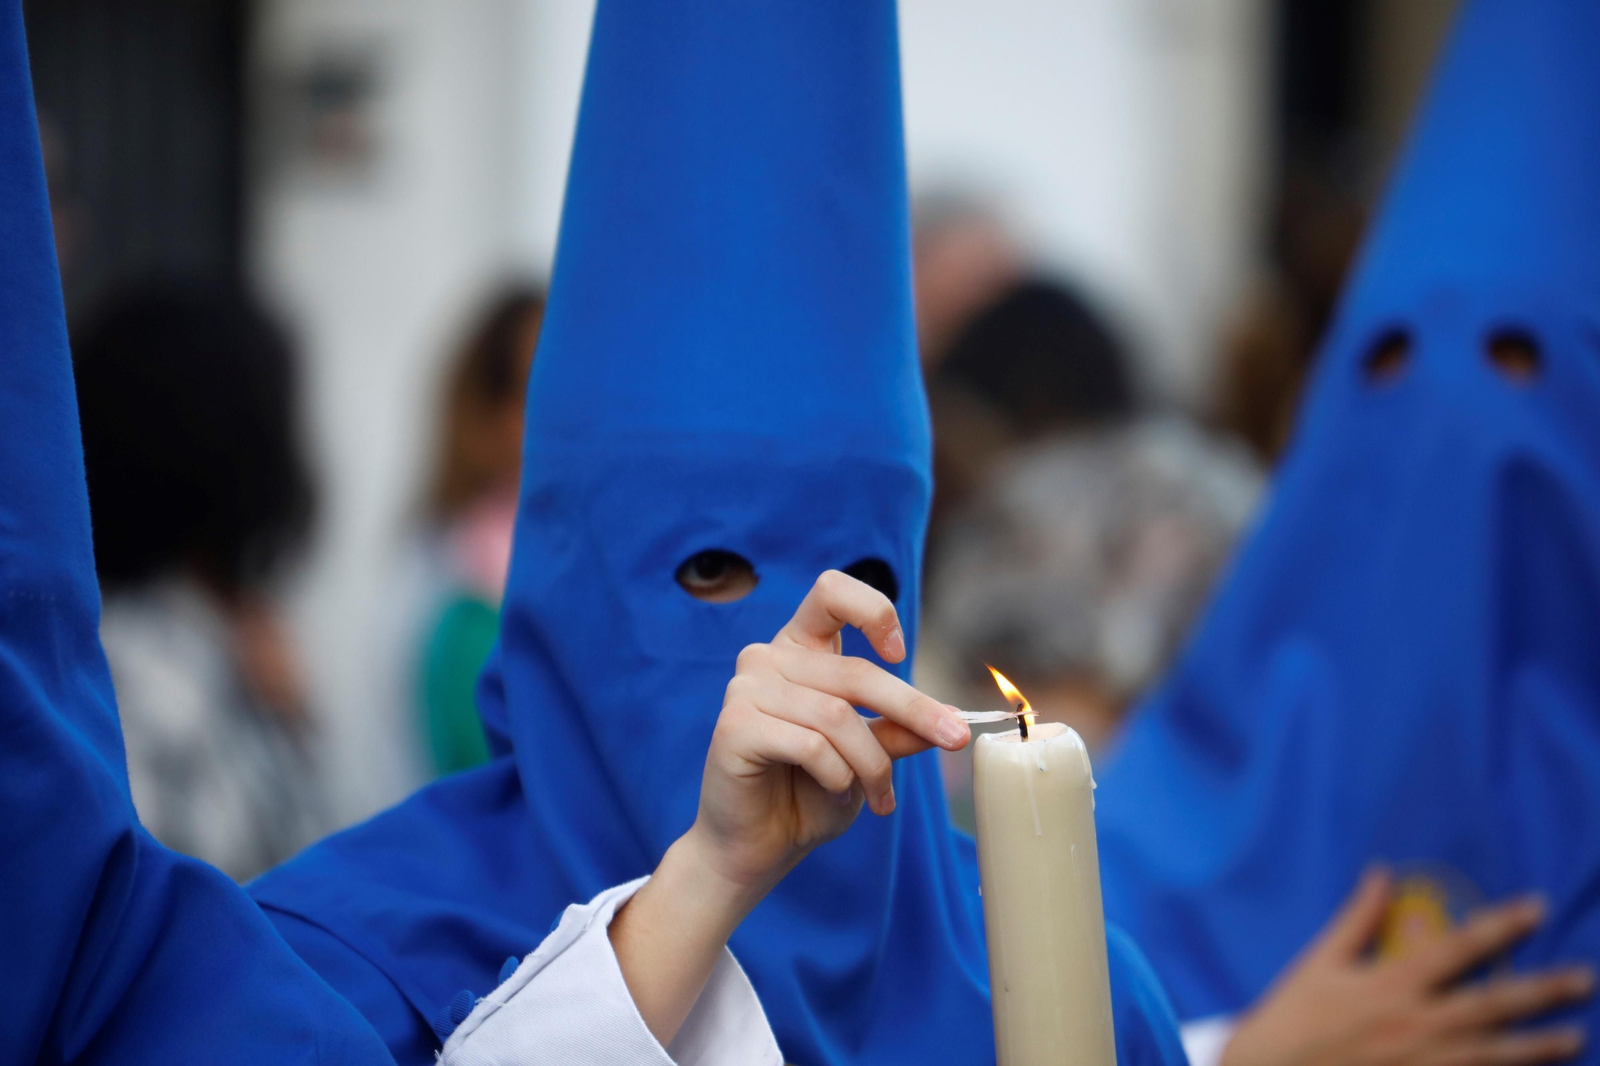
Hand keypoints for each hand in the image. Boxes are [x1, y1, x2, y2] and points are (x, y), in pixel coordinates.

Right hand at [686, 568, 969, 893]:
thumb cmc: (810, 795)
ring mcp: (746, 689)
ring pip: (838, 716)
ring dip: (872, 764)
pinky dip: (838, 776)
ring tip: (882, 797)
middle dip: (914, 711)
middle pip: (856, 672)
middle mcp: (767, 659)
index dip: (873, 611)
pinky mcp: (735, 726)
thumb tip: (953, 719)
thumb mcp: (868, 755)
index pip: (831, 591)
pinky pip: (811, 745)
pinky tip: (837, 792)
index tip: (900, 653)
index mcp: (799, 650)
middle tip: (954, 740)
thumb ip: (900, 729)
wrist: (759, 848)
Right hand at [1223, 868, 1592, 1065]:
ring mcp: (1425, 1062)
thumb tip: (1383, 873)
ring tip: (1573, 1034)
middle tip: (1583, 978)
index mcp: (1393, 983)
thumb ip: (1358, 918)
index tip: (1536, 907)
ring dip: (1539, 1044)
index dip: (1502, 925)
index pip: (1460, 946)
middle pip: (1495, 1003)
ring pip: (1496, 1052)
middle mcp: (1418, 1022)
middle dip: (1543, 989)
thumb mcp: (1320, 962)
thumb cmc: (1294, 1017)